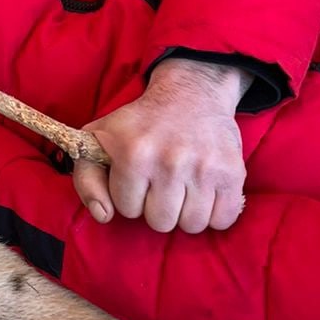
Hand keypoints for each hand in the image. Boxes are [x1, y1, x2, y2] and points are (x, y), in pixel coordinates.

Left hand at [73, 59, 250, 234]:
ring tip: (182, 189)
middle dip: (156, 207)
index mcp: (133, 155)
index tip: (136, 178)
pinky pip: (223, 220)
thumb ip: (87, 180)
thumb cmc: (139, 123)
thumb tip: (104, 215)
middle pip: (160, 222)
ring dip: (185, 213)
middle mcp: (169, 162)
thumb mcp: (98, 140)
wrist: (191, 94)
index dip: (130, 196)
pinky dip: (214, 214)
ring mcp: (204, 169)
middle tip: (161, 184)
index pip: (127, 209)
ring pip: (191, 225)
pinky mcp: (232, 173)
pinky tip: (204, 193)